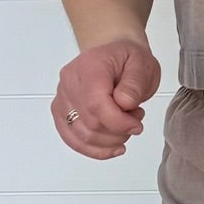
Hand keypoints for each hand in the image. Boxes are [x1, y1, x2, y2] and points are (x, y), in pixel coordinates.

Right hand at [52, 38, 159, 158]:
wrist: (114, 53)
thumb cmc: (127, 58)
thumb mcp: (142, 64)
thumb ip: (135, 84)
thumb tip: (124, 103)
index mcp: (89, 67)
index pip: (96, 105)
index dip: (118, 122)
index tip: (136, 124)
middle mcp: (70, 82)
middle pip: (90, 124)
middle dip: (118, 132)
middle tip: (134, 121)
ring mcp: (62, 98)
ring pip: (81, 136)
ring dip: (109, 141)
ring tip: (125, 126)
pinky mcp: (61, 112)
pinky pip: (72, 139)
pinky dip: (94, 149)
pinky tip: (113, 147)